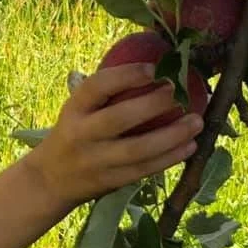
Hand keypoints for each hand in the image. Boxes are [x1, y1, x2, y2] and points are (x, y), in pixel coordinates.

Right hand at [25, 63, 203, 207]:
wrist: (51, 180)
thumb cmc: (74, 134)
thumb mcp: (77, 111)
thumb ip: (106, 94)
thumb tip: (155, 65)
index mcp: (73, 110)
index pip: (96, 87)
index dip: (125, 75)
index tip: (153, 68)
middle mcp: (81, 135)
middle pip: (119, 118)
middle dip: (153, 104)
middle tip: (180, 91)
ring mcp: (96, 161)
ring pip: (138, 149)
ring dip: (172, 135)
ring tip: (197, 121)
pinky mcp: (110, 182)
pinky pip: (144, 169)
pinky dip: (170, 158)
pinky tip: (190, 146)